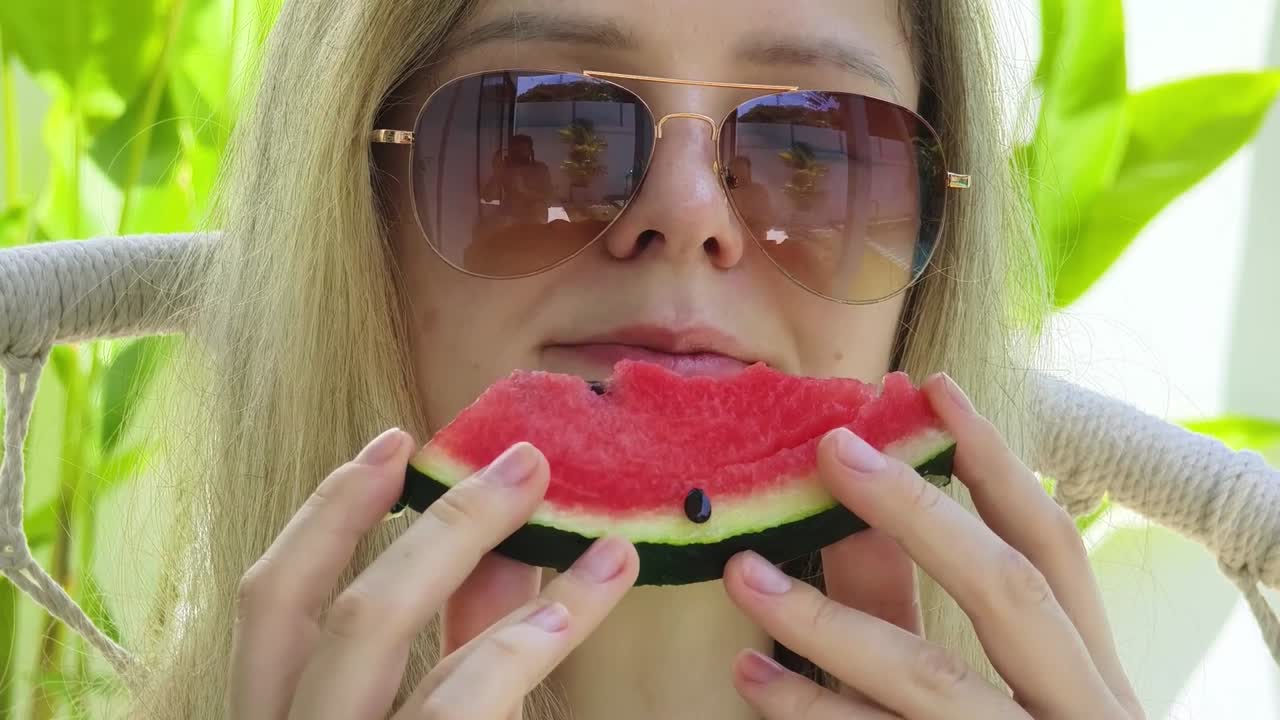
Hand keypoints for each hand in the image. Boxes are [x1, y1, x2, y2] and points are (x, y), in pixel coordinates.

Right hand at [226, 431, 638, 719]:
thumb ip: (458, 650)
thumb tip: (511, 556)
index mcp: (278, 719)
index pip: (270, 598)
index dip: (327, 513)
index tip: (396, 445)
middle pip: (328, 604)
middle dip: (434, 520)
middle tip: (531, 462)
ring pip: (371, 635)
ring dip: (481, 564)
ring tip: (593, 536)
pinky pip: (445, 711)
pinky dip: (507, 650)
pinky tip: (572, 615)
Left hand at [724, 374, 1143, 718]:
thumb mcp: (1017, 696)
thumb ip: (941, 620)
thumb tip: (862, 525)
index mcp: (1093, 675)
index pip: (1053, 547)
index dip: (997, 462)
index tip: (932, 391)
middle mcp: (1077, 714)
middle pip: (1005, 590)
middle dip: (916, 512)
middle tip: (831, 450)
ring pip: (927, 680)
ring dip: (826, 619)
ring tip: (746, 572)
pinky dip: (809, 712)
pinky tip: (750, 679)